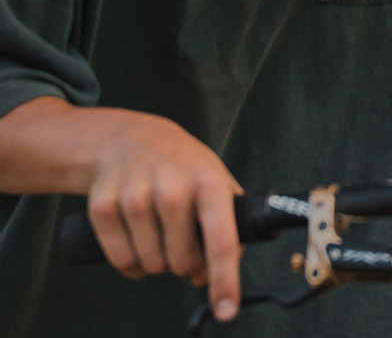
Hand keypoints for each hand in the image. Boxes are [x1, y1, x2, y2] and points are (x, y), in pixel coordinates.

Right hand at [85, 112, 243, 321]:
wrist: (129, 139)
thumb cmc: (183, 169)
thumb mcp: (216, 184)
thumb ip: (226, 230)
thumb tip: (207, 278)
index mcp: (209, 183)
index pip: (221, 242)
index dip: (225, 281)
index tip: (227, 312)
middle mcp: (173, 189)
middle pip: (181, 263)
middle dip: (184, 263)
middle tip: (180, 239)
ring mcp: (135, 197)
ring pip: (151, 266)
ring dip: (156, 263)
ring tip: (159, 234)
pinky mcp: (103, 208)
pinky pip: (121, 262)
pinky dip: (131, 265)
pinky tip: (137, 242)